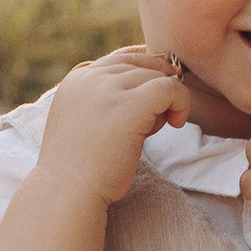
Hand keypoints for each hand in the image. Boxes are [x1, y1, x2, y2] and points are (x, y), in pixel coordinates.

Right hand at [35, 45, 187, 206]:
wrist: (68, 192)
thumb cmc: (81, 168)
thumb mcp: (83, 121)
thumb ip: (104, 99)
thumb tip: (149, 86)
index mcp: (76, 80)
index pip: (121, 58)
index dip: (145, 71)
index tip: (157, 94)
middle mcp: (90, 77)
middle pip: (140, 64)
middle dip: (154, 87)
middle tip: (156, 118)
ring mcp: (108, 88)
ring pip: (156, 75)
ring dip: (164, 100)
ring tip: (152, 130)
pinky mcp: (129, 105)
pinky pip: (170, 88)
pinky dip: (181, 102)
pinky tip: (176, 123)